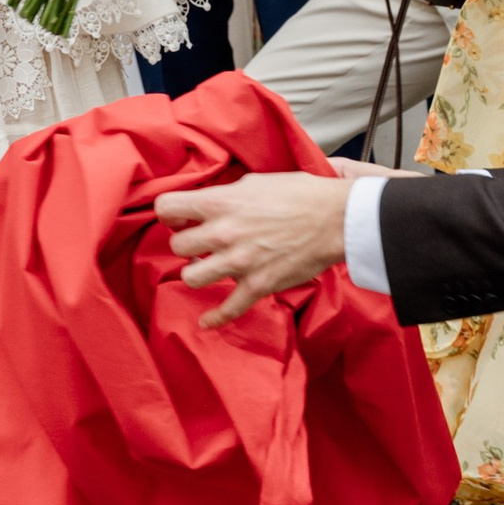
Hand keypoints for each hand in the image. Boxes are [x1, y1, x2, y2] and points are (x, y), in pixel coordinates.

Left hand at [155, 175, 351, 326]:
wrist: (336, 219)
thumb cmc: (301, 194)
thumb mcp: (255, 182)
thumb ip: (227, 195)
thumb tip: (210, 204)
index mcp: (220, 202)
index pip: (167, 207)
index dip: (170, 213)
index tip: (178, 218)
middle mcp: (223, 233)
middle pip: (177, 246)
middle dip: (186, 245)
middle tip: (199, 243)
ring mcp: (239, 262)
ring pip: (192, 277)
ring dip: (197, 273)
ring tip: (207, 268)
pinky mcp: (258, 285)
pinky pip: (228, 309)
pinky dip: (215, 319)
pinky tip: (206, 322)